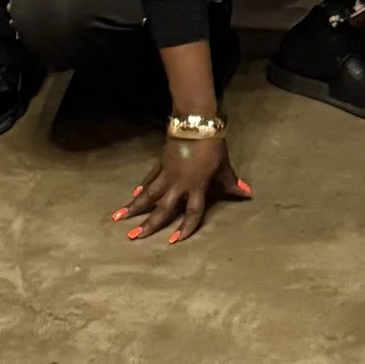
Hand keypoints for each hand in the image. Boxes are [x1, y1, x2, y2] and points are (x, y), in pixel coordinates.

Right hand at [115, 131, 248, 242]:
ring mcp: (167, 173)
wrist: (196, 122)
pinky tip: (133, 195)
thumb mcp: (224, 165)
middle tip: (133, 236)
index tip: (173, 241)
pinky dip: (141, 187)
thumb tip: (246, 193)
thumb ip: (230, 182)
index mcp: (196, 186)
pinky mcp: (161, 162)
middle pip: (162, 207)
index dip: (185, 228)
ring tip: (117, 216)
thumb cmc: (213, 145)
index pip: (192, 212)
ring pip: (148, 193)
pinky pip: (149, 178)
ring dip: (134, 205)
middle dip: (148, 223)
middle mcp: (179, 183)